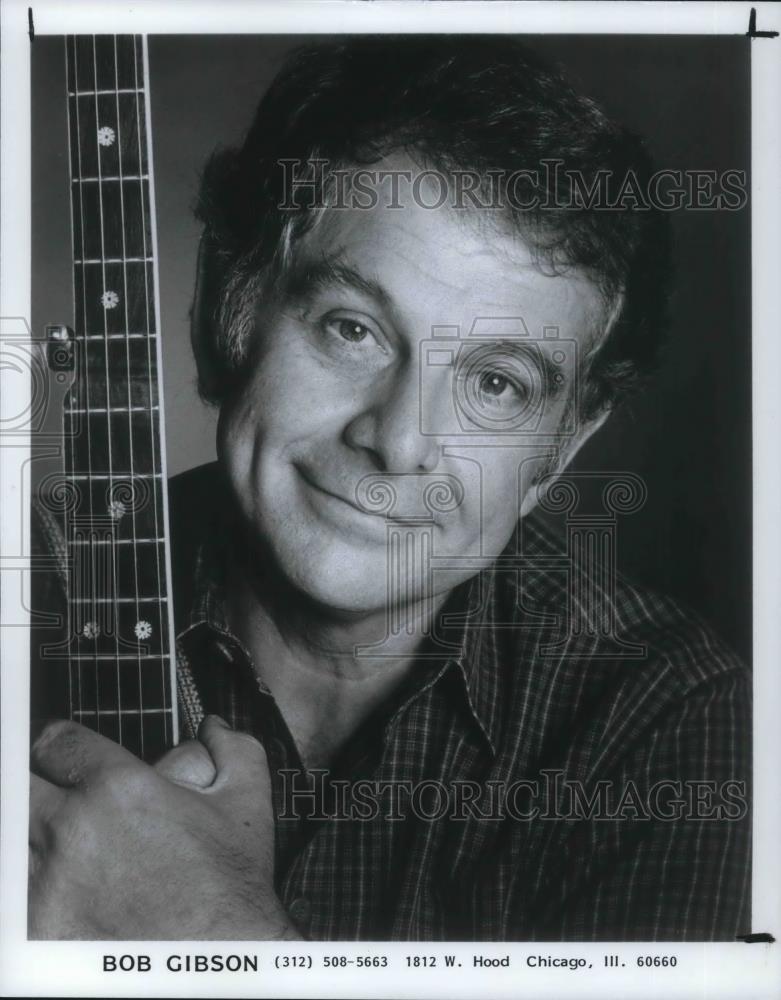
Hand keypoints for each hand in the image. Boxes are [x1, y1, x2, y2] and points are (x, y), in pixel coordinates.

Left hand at [28, 716, 299, 939]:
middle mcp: (73, 829)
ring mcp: (47, 883)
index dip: (63, 746)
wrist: (222, 963)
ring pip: (15, 837)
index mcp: (119, 788)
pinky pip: (17, 892)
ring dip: (36, 838)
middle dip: (42, 788)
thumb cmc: (232, 888)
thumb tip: (215, 727)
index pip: (57, 742)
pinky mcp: (36, 929)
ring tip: (68, 851)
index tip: (69, 759)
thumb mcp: (247, 805)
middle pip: (22, 784)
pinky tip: (65, 891)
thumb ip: (234, 750)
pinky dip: (35, 887)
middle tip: (63, 804)